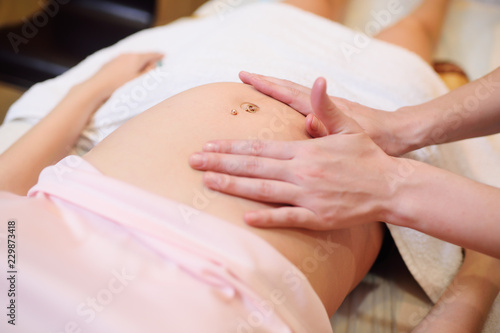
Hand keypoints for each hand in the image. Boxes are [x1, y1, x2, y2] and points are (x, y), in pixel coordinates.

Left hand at [86, 53, 163, 101]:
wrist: (97, 87)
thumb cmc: (120, 86)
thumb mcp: (140, 81)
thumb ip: (150, 72)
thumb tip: (154, 65)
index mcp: (136, 58)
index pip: (152, 54)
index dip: (159, 55)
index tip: (164, 56)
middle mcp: (127, 54)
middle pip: (141, 56)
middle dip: (148, 61)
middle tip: (154, 67)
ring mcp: (117, 58)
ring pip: (132, 59)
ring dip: (138, 64)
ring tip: (140, 73)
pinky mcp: (110, 63)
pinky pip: (124, 63)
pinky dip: (129, 66)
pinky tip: (127, 76)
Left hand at [189, 78, 397, 229]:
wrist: (390, 186)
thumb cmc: (367, 156)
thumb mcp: (347, 126)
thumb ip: (326, 108)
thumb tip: (317, 81)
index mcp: (305, 150)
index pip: (259, 146)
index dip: (231, 146)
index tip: (209, 145)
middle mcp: (301, 172)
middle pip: (253, 166)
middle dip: (220, 163)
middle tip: (193, 161)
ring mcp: (308, 195)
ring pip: (263, 190)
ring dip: (233, 186)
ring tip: (207, 182)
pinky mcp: (318, 217)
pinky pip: (287, 217)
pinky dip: (267, 217)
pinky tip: (246, 217)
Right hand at [239, 71, 410, 155]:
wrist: (400, 133)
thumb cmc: (378, 141)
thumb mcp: (354, 139)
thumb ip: (330, 130)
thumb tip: (308, 118)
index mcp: (326, 110)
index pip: (290, 94)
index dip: (267, 86)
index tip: (247, 78)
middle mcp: (325, 105)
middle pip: (289, 88)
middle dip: (265, 82)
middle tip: (243, 76)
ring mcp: (328, 107)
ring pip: (295, 92)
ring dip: (275, 86)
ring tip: (255, 84)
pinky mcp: (332, 113)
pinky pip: (303, 101)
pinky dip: (288, 96)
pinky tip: (282, 102)